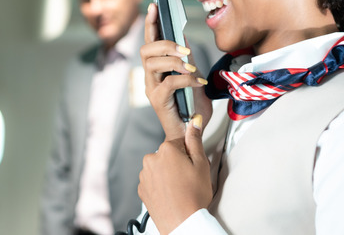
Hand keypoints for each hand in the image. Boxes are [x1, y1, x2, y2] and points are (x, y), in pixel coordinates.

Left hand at [139, 114, 211, 233]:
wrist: (182, 222)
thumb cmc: (193, 196)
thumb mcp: (201, 164)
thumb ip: (195, 140)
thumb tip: (193, 122)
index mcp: (166, 149)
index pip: (178, 143)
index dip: (188, 154)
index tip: (192, 164)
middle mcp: (151, 159)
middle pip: (167, 154)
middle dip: (177, 163)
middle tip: (188, 178)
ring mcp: (144, 175)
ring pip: (159, 168)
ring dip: (167, 174)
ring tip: (180, 188)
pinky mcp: (142, 189)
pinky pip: (152, 181)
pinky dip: (160, 185)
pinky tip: (171, 194)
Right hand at [141, 3, 211, 140]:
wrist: (191, 132)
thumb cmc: (191, 106)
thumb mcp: (191, 75)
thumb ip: (185, 58)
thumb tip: (184, 35)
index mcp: (155, 69)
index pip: (149, 41)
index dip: (150, 23)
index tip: (154, 6)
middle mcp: (149, 77)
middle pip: (146, 50)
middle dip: (165, 44)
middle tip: (185, 49)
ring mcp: (151, 89)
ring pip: (152, 64)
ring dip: (174, 61)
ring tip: (191, 66)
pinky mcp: (158, 101)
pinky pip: (169, 82)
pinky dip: (185, 78)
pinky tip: (198, 82)